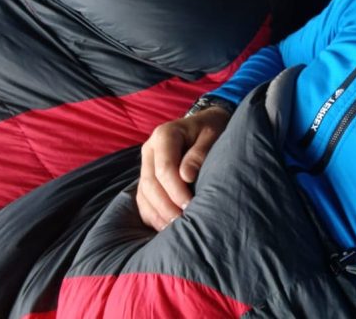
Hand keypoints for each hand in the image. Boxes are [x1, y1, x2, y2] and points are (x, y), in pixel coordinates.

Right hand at [137, 107, 230, 230]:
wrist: (205, 125)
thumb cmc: (211, 130)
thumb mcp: (212, 134)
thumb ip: (200, 153)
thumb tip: (186, 176)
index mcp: (164, 135)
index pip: (164, 168)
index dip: (176, 190)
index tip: (191, 204)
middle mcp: (150, 149)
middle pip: (150, 184)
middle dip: (166, 206)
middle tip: (183, 222)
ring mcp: (146, 164)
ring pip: (144, 194)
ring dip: (158, 214)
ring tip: (175, 229)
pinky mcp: (147, 177)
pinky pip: (143, 199)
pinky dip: (152, 215)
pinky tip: (166, 227)